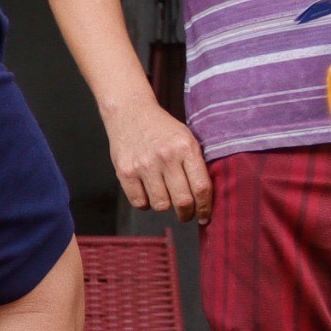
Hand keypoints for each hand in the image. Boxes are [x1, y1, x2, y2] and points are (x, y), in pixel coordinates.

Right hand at [102, 96, 213, 222]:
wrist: (130, 113)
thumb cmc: (163, 129)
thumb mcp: (186, 138)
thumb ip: (195, 164)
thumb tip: (205, 198)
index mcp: (186, 148)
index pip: (201, 187)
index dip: (206, 208)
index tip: (205, 217)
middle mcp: (166, 157)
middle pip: (182, 201)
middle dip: (187, 214)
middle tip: (186, 215)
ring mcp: (144, 165)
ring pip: (161, 205)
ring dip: (165, 207)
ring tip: (165, 197)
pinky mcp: (125, 171)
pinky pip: (139, 202)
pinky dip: (146, 203)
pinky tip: (148, 193)